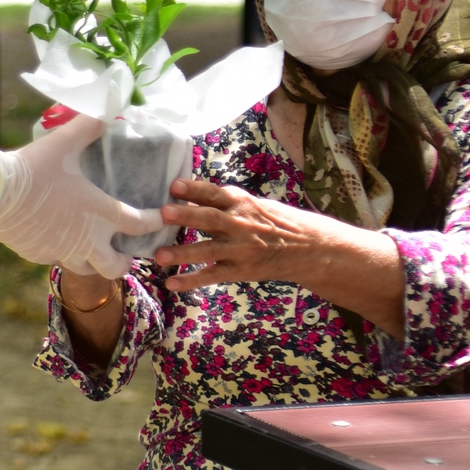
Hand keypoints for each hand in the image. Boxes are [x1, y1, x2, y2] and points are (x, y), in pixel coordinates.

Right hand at [0, 116, 157, 278]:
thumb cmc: (34, 166)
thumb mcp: (64, 141)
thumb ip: (89, 125)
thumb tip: (108, 106)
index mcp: (99, 212)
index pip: (139, 224)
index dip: (155, 222)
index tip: (161, 219)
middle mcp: (86, 239)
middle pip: (115, 267)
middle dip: (124, 262)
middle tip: (123, 251)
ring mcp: (61, 251)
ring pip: (86, 269)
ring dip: (93, 260)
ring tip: (91, 248)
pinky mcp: (38, 255)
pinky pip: (56, 259)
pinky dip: (61, 252)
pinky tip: (55, 237)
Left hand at [151, 176, 408, 335]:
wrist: (310, 248)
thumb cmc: (277, 222)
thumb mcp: (255, 205)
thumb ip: (227, 204)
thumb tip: (192, 197)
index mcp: (243, 202)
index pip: (215, 193)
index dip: (194, 189)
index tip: (174, 186)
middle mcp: (240, 224)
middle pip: (209, 218)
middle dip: (186, 215)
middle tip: (163, 212)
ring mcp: (240, 249)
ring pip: (207, 250)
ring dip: (182, 253)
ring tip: (159, 256)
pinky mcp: (241, 270)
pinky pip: (212, 275)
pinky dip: (191, 280)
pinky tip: (171, 283)